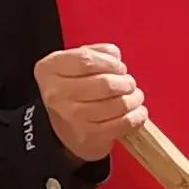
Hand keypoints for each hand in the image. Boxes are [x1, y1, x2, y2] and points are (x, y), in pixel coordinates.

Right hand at [34, 42, 145, 162]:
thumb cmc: (74, 91)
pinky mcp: (89, 136)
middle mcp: (57, 94)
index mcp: (50, 69)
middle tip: (129, 83)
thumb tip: (115, 56)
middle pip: (105, 83)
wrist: (64, 130)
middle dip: (126, 82)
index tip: (119, 67)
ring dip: (134, 99)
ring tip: (134, 97)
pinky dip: (137, 116)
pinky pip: (123, 123)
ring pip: (118, 103)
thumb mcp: (74, 65)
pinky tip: (137, 112)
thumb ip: (95, 53)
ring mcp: (72, 117)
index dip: (110, 62)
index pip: (86, 60)